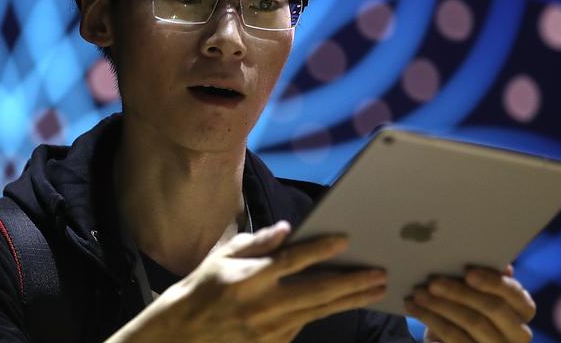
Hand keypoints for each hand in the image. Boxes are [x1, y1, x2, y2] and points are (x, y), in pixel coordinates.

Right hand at [107, 221, 386, 342]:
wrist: (180, 336)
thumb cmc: (201, 290)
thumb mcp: (222, 258)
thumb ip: (257, 242)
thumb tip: (287, 228)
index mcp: (249, 278)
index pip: (292, 261)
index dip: (320, 250)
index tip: (345, 240)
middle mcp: (262, 305)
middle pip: (316, 291)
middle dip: (352, 282)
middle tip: (379, 272)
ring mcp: (268, 329)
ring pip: (318, 312)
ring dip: (350, 300)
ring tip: (376, 289)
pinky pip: (304, 326)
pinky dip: (327, 313)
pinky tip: (348, 303)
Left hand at [405, 265, 535, 342]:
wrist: (452, 338)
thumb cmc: (468, 305)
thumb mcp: (476, 290)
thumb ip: (484, 275)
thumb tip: (497, 262)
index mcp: (523, 310)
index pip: (516, 295)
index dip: (493, 282)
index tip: (468, 272)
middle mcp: (518, 334)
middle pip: (492, 309)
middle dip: (460, 293)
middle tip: (433, 282)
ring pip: (472, 324)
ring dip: (440, 306)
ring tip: (418, 293)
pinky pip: (454, 338)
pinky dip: (431, 320)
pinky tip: (415, 308)